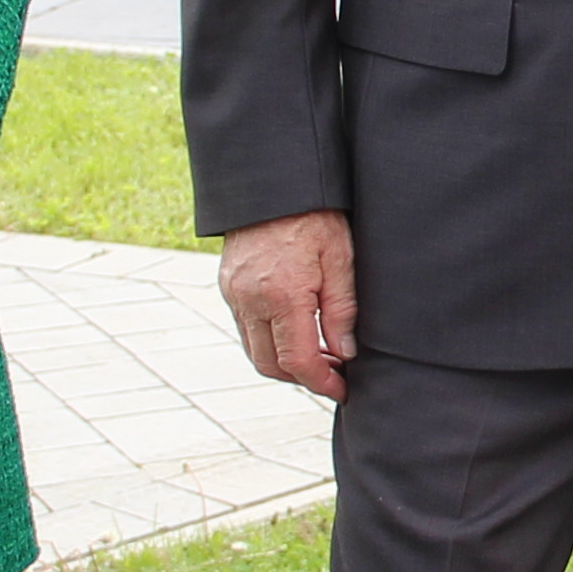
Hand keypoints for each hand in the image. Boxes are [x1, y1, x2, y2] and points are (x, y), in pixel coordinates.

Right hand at [220, 208, 357, 402]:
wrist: (274, 182)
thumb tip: (344, 353)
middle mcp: (250, 299)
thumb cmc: (315, 214)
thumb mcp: (341, 258)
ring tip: (318, 355)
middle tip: (333, 374)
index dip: (321, 383)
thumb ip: (342, 311)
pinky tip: (295, 330)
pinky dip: (269, 340)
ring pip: (254, 350)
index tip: (342, 389)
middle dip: (302, 378)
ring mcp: (233, 293)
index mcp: (282, 295)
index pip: (298, 361)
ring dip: (284, 362)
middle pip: (270, 364)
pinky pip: (245, 328)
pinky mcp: (227, 285)